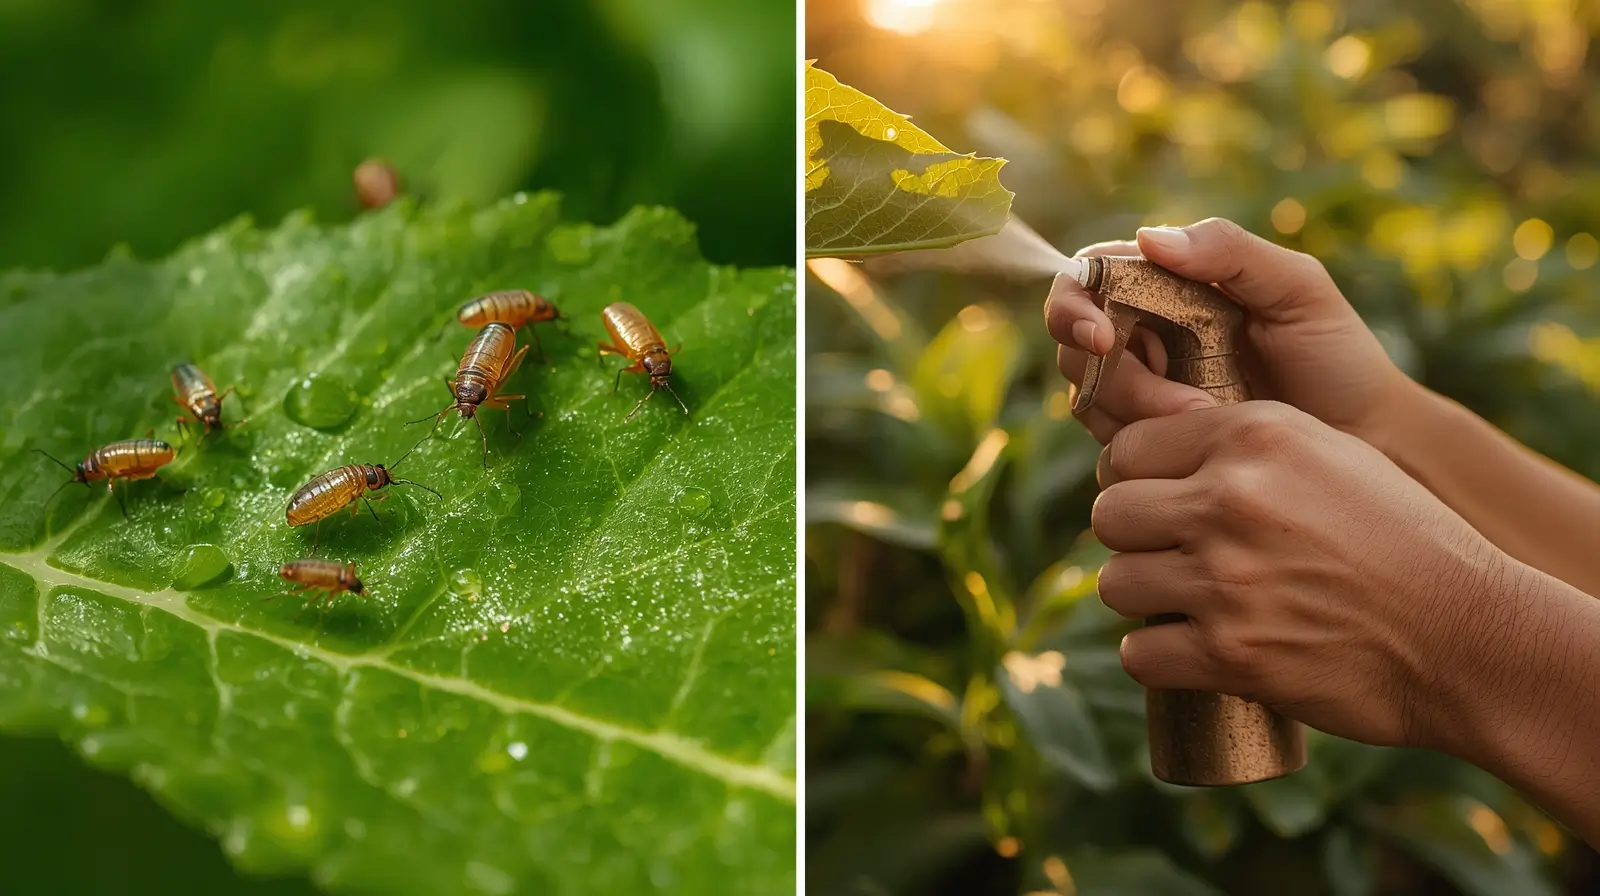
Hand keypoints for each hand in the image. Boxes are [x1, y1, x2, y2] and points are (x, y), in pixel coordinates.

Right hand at [1045, 218, 1413, 447]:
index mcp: (1167, 284)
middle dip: (1116, 379)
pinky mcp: (1152, 445)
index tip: (1102, 337)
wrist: (1370, 442)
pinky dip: (1141, 452)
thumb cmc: (1338, 357)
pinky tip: (1197, 454)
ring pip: (1088, 400)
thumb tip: (1149, 239)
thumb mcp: (1297, 289)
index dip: (1073, 306)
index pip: (1086, 279)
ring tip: (1210, 428)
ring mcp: (1144, 393)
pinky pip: (1114, 447)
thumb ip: (1230, 251)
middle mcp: (1145, 335)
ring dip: (1136, 418)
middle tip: (1184, 408)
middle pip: (1076, 347)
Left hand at [1092, 400, 1512, 749]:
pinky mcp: (1229, 653)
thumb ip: (1245, 444)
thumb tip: (1155, 453)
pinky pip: (1137, 654)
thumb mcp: (1332, 455)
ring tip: (1188, 604)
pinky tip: (1189, 652)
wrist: (1470, 638)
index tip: (1159, 503)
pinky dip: (1157, 659)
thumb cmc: (1403, 541)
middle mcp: (1231, 499)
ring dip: (1143, 600)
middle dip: (1134, 539)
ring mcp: (1225, 579)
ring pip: (1114, 584)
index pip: (1129, 448)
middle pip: (1109, 514)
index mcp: (1254, 437)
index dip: (1136, 478)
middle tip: (1172, 557)